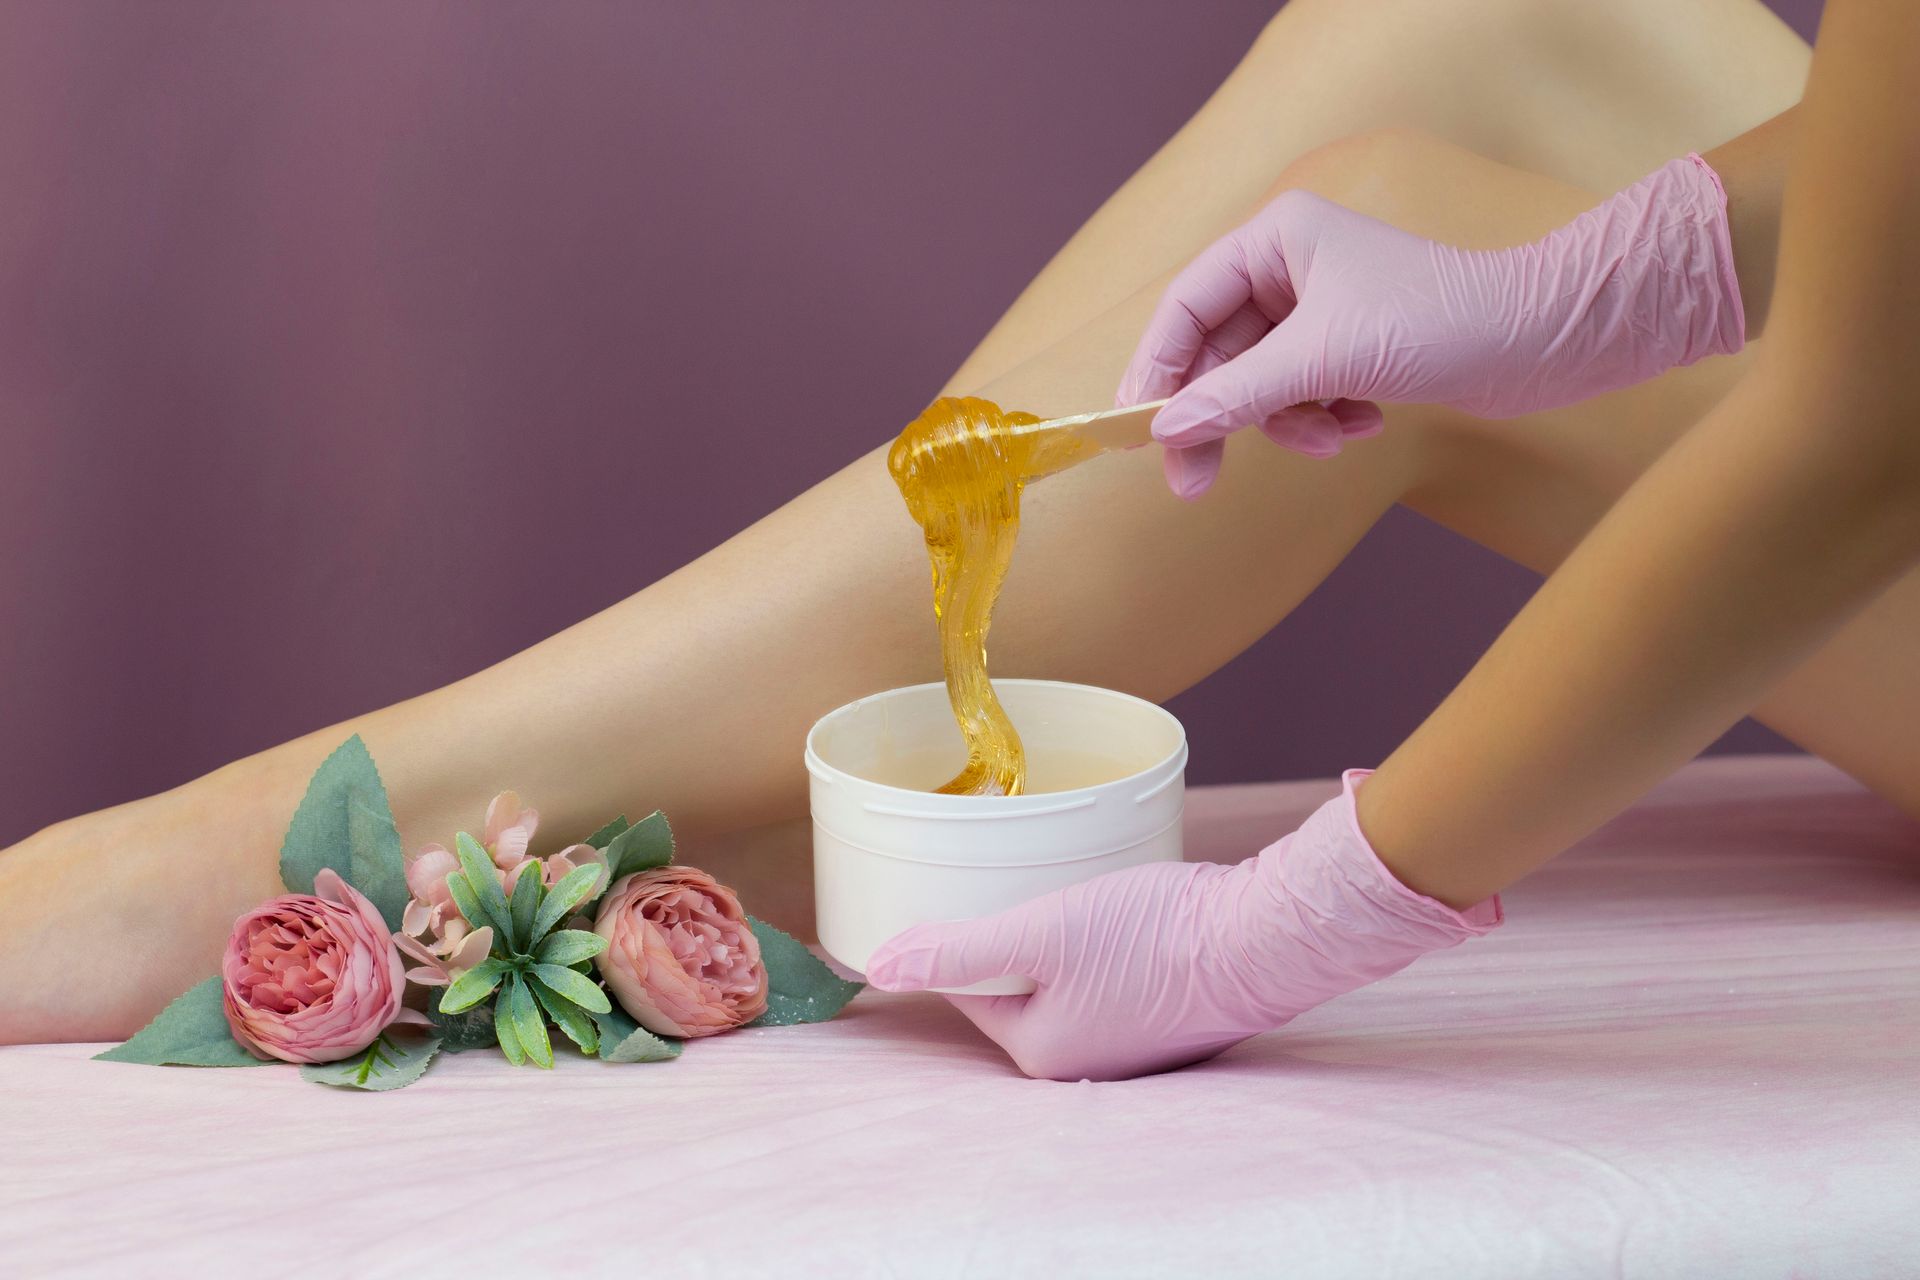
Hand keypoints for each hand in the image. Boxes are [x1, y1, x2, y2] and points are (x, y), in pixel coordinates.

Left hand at [864, 771, 1500, 1080]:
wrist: (1264, 938)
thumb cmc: (1152, 936)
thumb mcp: (1039, 932)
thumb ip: (957, 951)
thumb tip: (874, 969)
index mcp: (1039, 1050)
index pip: (970, 988)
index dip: (962, 933)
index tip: (964, 886)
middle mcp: (1081, 1062)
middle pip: (1018, 988)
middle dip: (1013, 937)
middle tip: (1018, 878)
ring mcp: (1130, 1045)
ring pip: (1066, 981)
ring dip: (1060, 941)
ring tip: (1069, 890)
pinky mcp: (1168, 1018)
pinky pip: (1110, 981)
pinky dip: (1105, 948)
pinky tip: (1117, 914)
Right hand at [1119, 154, 1744, 496]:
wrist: (1545, 339)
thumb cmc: (1441, 322)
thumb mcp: (1324, 360)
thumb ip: (1237, 396)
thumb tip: (1169, 431)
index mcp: (1276, 237)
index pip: (1185, 304)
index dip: (1156, 369)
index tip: (1137, 429)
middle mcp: (1292, 265)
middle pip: (1216, 352)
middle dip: (1219, 416)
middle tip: (1194, 482)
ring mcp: (1321, 308)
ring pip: (1260, 383)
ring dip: (1286, 422)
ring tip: (1332, 438)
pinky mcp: (1351, 347)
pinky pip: (1301, 395)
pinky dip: (1322, 418)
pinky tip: (1365, 423)